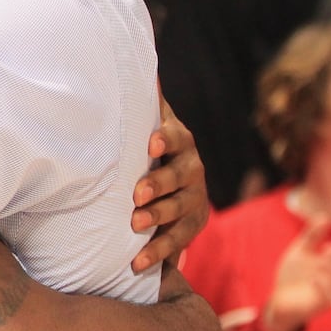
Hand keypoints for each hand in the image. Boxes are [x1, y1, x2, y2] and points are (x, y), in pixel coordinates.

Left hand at [131, 98, 208, 271]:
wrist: (169, 177)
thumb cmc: (145, 145)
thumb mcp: (144, 121)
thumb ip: (142, 102)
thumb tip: (139, 67)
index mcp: (178, 141)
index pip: (175, 137)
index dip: (165, 139)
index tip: (150, 143)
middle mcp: (192, 169)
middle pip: (181, 176)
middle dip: (160, 184)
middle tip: (137, 194)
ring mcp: (195, 199)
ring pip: (182, 209)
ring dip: (159, 218)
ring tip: (135, 224)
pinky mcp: (192, 225)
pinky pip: (178, 241)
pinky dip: (158, 253)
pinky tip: (137, 263)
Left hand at [262, 220, 330, 330]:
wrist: (279, 297)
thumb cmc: (294, 274)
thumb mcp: (301, 251)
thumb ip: (312, 236)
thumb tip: (323, 217)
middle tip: (329, 247)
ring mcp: (330, 294)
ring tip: (322, 257)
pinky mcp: (319, 304)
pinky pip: (327, 297)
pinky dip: (322, 285)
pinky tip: (314, 277)